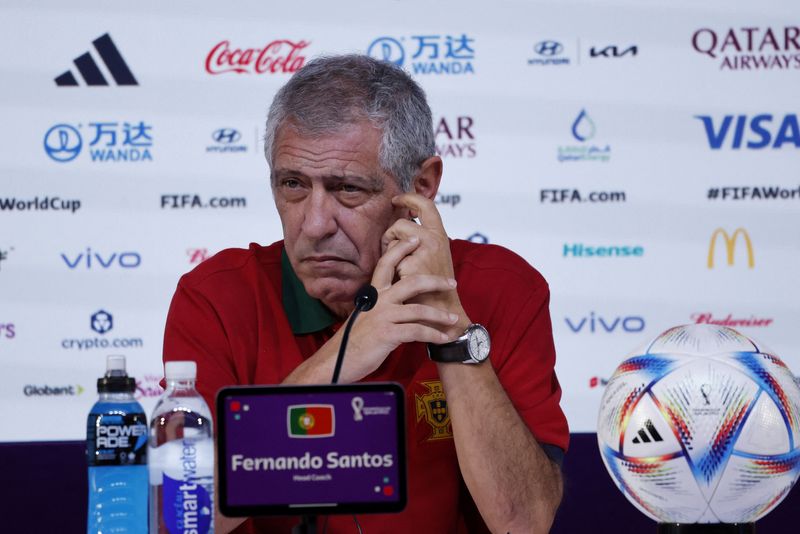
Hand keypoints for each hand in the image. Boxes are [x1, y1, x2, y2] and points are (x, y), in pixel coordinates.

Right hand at [329, 237, 459, 381]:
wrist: (338, 361)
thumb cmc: (354, 339)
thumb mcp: (367, 314)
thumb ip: (382, 304)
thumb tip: (400, 300)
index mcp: (373, 293)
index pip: (386, 263)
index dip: (400, 249)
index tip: (414, 239)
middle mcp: (379, 301)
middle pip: (412, 282)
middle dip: (435, 281)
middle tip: (451, 282)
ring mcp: (383, 316)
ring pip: (419, 309)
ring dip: (440, 315)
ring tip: (453, 319)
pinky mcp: (387, 334)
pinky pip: (417, 331)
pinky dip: (433, 335)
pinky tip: (442, 338)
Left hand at [381, 193, 469, 338]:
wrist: (443, 313)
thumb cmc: (436, 288)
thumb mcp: (435, 257)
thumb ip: (421, 241)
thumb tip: (400, 229)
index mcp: (440, 235)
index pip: (426, 205)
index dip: (410, 198)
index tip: (396, 199)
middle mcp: (434, 239)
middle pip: (401, 223)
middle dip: (390, 235)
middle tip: (391, 249)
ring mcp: (424, 251)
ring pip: (394, 239)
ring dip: (389, 251)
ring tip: (398, 268)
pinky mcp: (412, 265)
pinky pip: (390, 259)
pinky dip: (392, 270)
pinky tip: (401, 281)